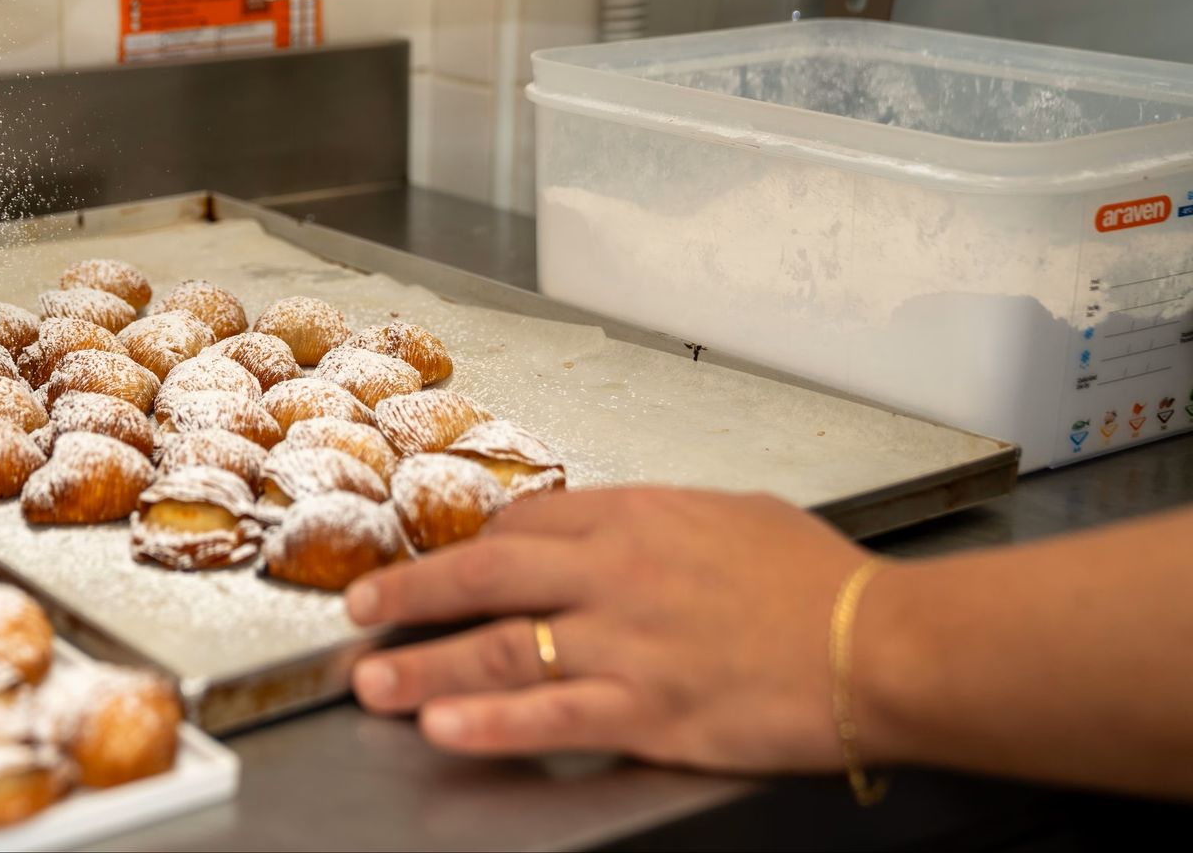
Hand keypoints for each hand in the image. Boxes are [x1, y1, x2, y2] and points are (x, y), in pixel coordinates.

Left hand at [345, 487, 872, 772]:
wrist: (885, 645)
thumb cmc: (820, 581)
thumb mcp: (729, 516)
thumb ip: (656, 519)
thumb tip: (609, 524)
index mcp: (636, 517)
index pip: (524, 524)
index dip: (471, 547)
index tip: (440, 564)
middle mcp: (617, 574)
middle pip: (485, 575)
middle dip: (410, 591)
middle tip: (358, 606)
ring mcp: (628, 645)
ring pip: (500, 648)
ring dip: (425, 665)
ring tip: (374, 681)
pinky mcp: (651, 711)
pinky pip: (551, 716)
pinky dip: (491, 723)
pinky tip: (446, 727)